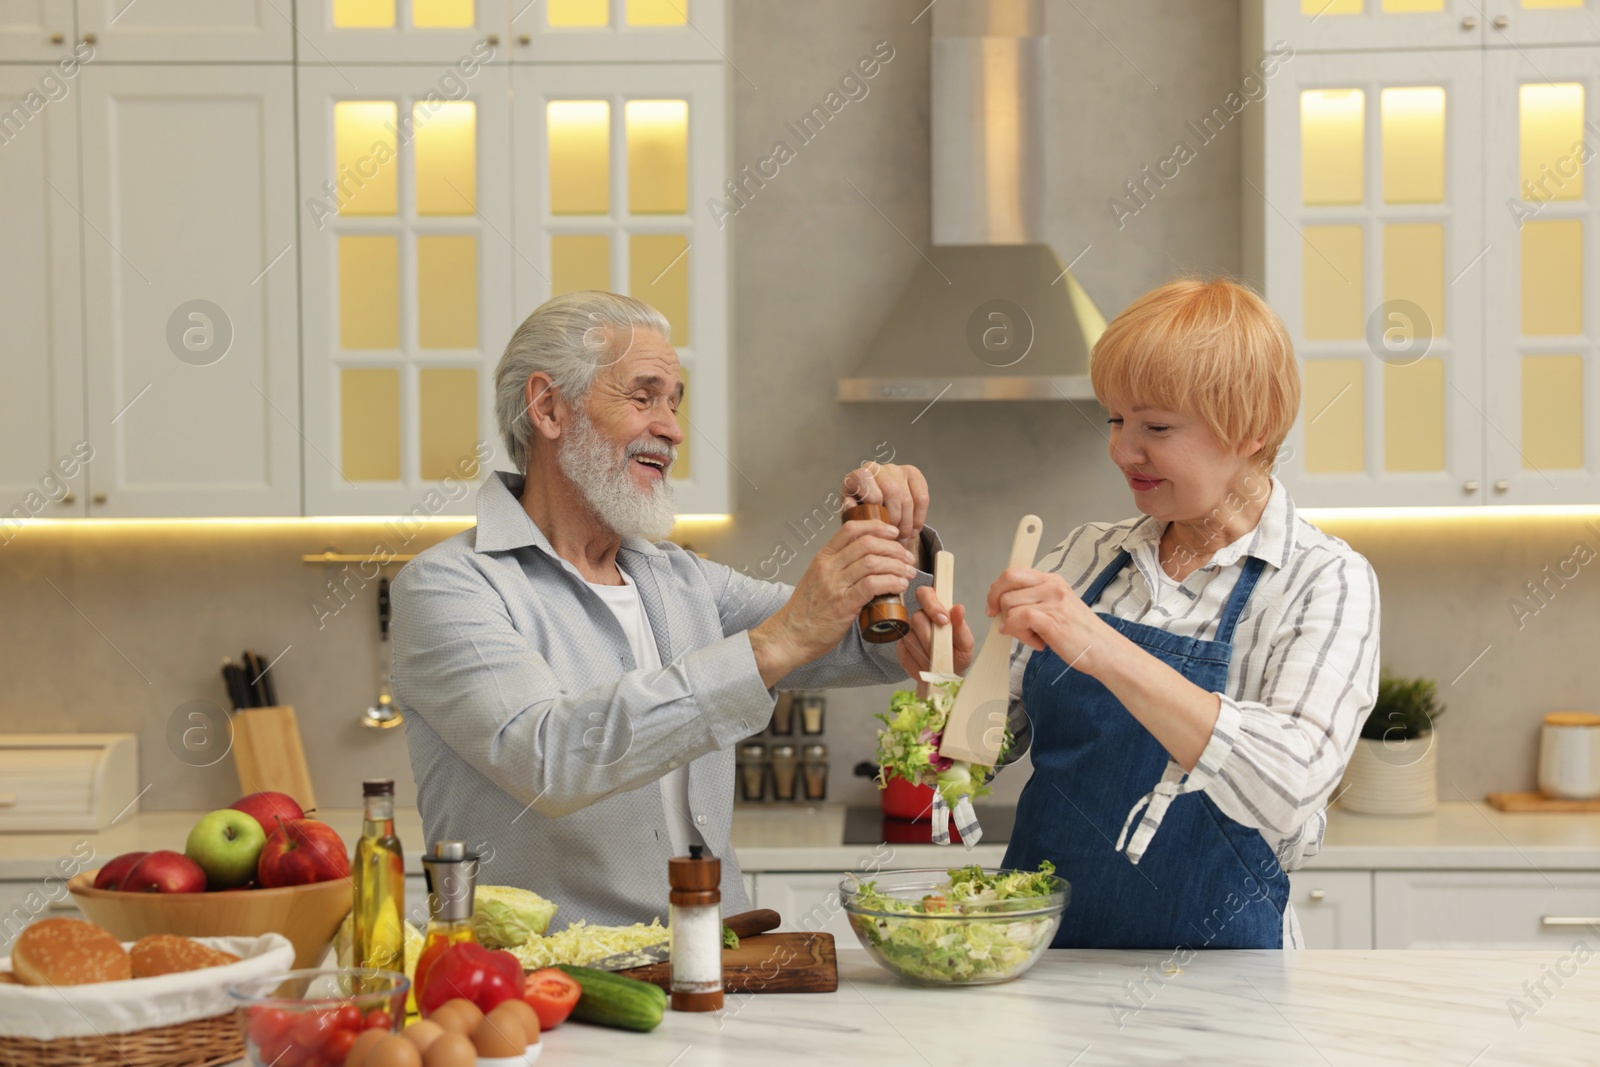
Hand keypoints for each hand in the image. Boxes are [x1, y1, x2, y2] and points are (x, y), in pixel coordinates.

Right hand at [749, 517, 916, 686]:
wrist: (790, 636)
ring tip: (908, 573)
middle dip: (893, 548)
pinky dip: (891, 582)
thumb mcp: (816, 579)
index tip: (893, 532)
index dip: (876, 526)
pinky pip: (872, 585)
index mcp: (822, 558)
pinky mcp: (843, 605)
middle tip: (907, 557)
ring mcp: (835, 585)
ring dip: (897, 566)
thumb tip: (865, 561)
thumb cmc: (805, 611)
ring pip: (873, 563)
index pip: (851, 529)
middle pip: (867, 544)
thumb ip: (837, 568)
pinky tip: (900, 585)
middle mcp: (828, 567)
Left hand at [842, 463, 928, 556]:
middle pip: (891, 489)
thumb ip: (849, 512)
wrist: (874, 512)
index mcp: (857, 476)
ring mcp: (896, 470)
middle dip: (894, 517)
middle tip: (893, 536)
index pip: (865, 479)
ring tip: (903, 538)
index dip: (872, 501)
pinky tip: (914, 530)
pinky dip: (919, 517)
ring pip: (907, 497)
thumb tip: (851, 504)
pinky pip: (922, 498)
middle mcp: (877, 468)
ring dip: (907, 522)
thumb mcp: (850, 516)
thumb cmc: (860, 515)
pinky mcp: (913, 475)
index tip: (876, 521)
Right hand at [896, 585, 975, 678]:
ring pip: (911, 639)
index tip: (943, 621)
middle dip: (930, 637)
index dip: (931, 605)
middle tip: (942, 650)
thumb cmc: (958, 654)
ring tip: (938, 662)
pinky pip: (905, 655)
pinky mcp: (901, 649)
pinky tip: (928, 667)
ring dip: (926, 654)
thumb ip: (961, 626)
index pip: (925, 594)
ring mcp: (908, 633)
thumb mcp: (965, 642)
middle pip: (917, 618)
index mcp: (936, 609)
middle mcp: (919, 617)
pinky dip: (919, 664)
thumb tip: (958, 608)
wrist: (947, 675)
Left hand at [986, 568, 1106, 673]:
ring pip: (1010, 606)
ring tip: (1034, 637)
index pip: (1013, 573)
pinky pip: (1017, 619)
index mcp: (1053, 581)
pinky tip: (1033, 642)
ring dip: (1014, 627)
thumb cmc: (1080, 633)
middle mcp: (1052, 586)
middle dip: (998, 606)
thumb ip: (1035, 600)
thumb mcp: (1058, 606)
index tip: (992, 605)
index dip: (997, 588)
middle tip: (1006, 623)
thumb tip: (1003, 604)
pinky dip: (1016, 632)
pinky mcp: (1052, 621)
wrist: (1105, 650)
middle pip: (1006, 587)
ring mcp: (1053, 602)